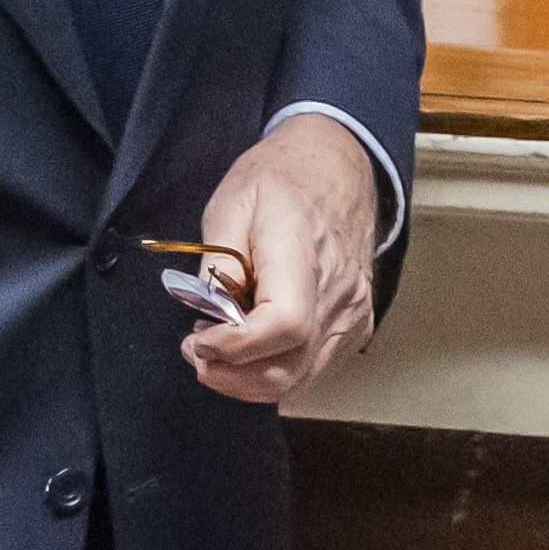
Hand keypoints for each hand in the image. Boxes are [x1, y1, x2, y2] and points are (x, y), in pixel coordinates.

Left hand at [181, 113, 381, 404]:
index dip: (235, 345)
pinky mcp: (354, 326)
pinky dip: (273, 373)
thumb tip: (211, 314)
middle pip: (289, 367)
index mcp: (302, 251)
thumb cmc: (281, 180)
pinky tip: (249, 346)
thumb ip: (218, 263)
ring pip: (299, 380)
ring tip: (216, 346)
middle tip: (195, 349)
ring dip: (247, 380)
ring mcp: (351, 314)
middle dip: (230, 375)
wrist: (334, 169)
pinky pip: (312, 370)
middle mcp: (337, 291)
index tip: (198, 340)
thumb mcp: (230, 203)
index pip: (284, 323)